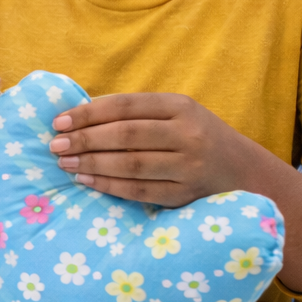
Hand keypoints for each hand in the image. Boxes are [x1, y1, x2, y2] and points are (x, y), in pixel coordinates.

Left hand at [48, 93, 258, 206]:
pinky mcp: (187, 194)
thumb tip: (79, 115)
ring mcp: (190, 166)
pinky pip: (140, 191)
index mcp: (181, 106)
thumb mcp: (176, 114)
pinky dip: (109, 185)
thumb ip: (136, 113)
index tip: (58, 121)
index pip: (125, 106)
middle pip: (126, 135)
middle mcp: (188, 134)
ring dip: (92, 163)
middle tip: (56, 145)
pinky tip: (86, 179)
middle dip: (85, 139)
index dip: (88, 113)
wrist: (245, 172)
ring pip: (131, 164)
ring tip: (65, 163)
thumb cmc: (196, 138)